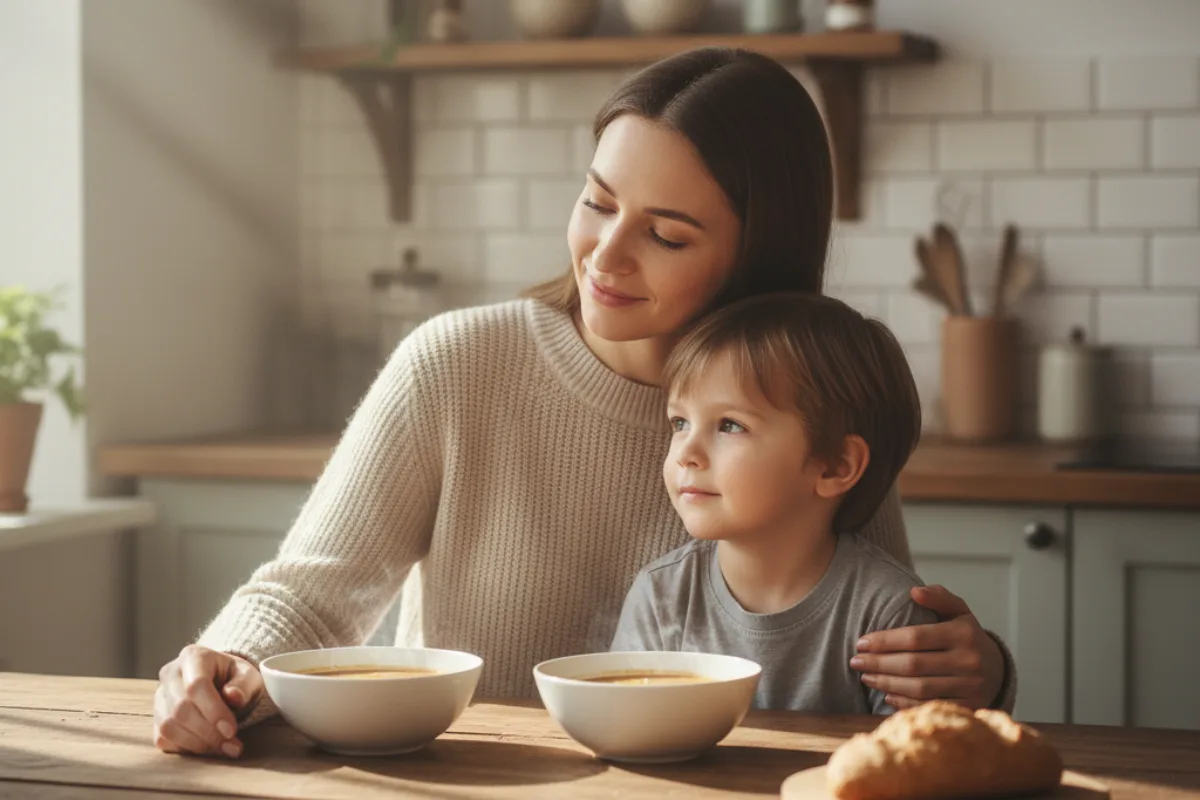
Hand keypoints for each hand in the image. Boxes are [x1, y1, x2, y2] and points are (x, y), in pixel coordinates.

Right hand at [153, 645, 262, 757]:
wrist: (222, 682)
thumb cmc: (236, 679)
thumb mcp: (249, 676)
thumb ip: (244, 685)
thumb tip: (233, 696)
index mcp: (194, 656)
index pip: (196, 686)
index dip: (214, 711)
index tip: (231, 730)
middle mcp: (171, 674)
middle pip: (180, 709)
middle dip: (208, 732)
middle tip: (232, 744)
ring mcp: (160, 696)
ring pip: (168, 726)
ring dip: (197, 743)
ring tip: (223, 747)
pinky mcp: (156, 717)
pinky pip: (163, 739)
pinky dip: (185, 748)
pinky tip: (206, 746)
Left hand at [849, 585, 1004, 710]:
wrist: (997, 670)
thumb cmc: (966, 636)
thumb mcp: (958, 611)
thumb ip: (938, 596)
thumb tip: (914, 592)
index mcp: (964, 633)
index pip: (915, 637)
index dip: (885, 641)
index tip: (861, 642)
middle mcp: (970, 661)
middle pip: (913, 665)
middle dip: (879, 663)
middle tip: (855, 661)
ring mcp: (971, 687)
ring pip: (919, 688)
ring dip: (887, 683)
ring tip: (866, 677)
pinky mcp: (969, 707)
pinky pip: (929, 706)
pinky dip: (904, 702)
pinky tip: (886, 694)